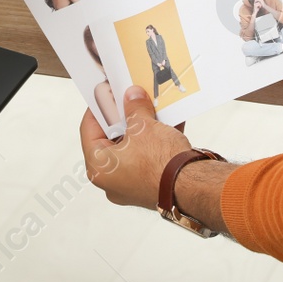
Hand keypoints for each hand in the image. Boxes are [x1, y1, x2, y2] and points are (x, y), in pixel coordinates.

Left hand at [80, 86, 191, 208]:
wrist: (193, 188)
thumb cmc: (161, 165)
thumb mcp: (144, 127)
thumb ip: (134, 108)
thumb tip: (132, 96)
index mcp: (99, 167)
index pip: (88, 129)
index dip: (98, 107)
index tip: (106, 93)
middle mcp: (111, 181)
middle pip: (111, 139)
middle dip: (124, 117)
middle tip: (129, 99)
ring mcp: (131, 185)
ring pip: (132, 148)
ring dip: (142, 128)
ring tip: (149, 108)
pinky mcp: (151, 185)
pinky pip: (148, 158)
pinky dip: (156, 141)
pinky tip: (168, 123)